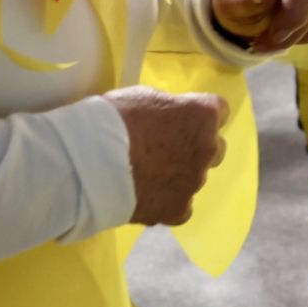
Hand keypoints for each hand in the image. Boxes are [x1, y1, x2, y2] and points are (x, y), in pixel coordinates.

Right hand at [107, 85, 227, 225]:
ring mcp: (195, 182)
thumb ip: (170, 108)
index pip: (218, 111)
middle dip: (195, 147)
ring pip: (195, 177)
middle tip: (165, 149)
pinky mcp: (178, 210)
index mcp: (203, 115)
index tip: (181, 119)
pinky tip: (145, 196)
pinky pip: (180, 205)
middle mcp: (208, 149)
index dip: (197, 115)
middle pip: (213, 147)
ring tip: (146, 175)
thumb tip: (173, 118)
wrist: (88, 161)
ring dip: (179, 175)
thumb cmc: (115, 119)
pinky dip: (166, 201)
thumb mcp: (146, 96)